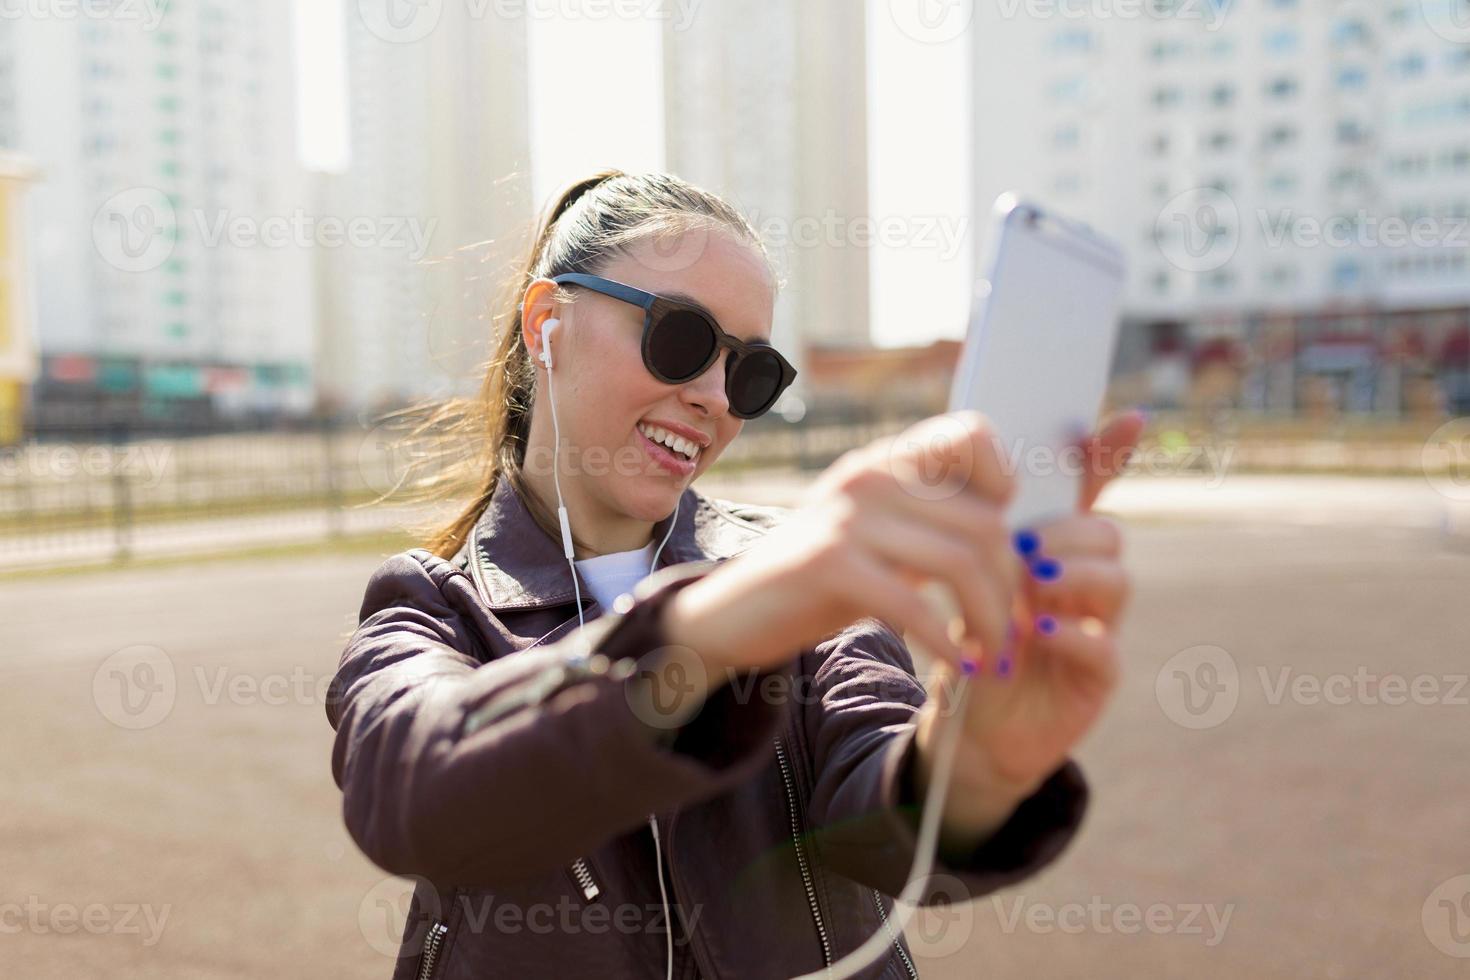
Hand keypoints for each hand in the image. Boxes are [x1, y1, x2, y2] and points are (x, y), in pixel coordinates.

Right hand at [662, 411, 1020, 680]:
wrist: (733, 613)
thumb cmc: (819, 581)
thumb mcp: (879, 537)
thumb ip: (930, 523)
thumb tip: (1008, 528)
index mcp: (885, 461)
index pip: (972, 433)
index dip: (1003, 486)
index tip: (1000, 544)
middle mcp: (869, 474)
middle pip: (984, 522)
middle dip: (1010, 587)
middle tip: (1011, 632)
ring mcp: (848, 515)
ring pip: (961, 561)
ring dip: (990, 620)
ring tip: (990, 654)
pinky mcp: (828, 562)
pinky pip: (914, 602)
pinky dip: (946, 642)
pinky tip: (955, 664)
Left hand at [915, 410, 1144, 848]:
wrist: (967, 726)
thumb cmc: (969, 641)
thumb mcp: (964, 576)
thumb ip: (977, 523)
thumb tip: (969, 450)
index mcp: (1058, 549)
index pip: (1094, 491)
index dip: (1111, 454)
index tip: (1124, 418)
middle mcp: (1087, 584)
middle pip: (1107, 535)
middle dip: (1065, 532)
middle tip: (1019, 544)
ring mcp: (1100, 628)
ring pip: (1118, 582)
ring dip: (1071, 575)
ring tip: (1029, 582)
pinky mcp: (1098, 680)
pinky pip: (1107, 647)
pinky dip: (1074, 633)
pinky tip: (1038, 629)